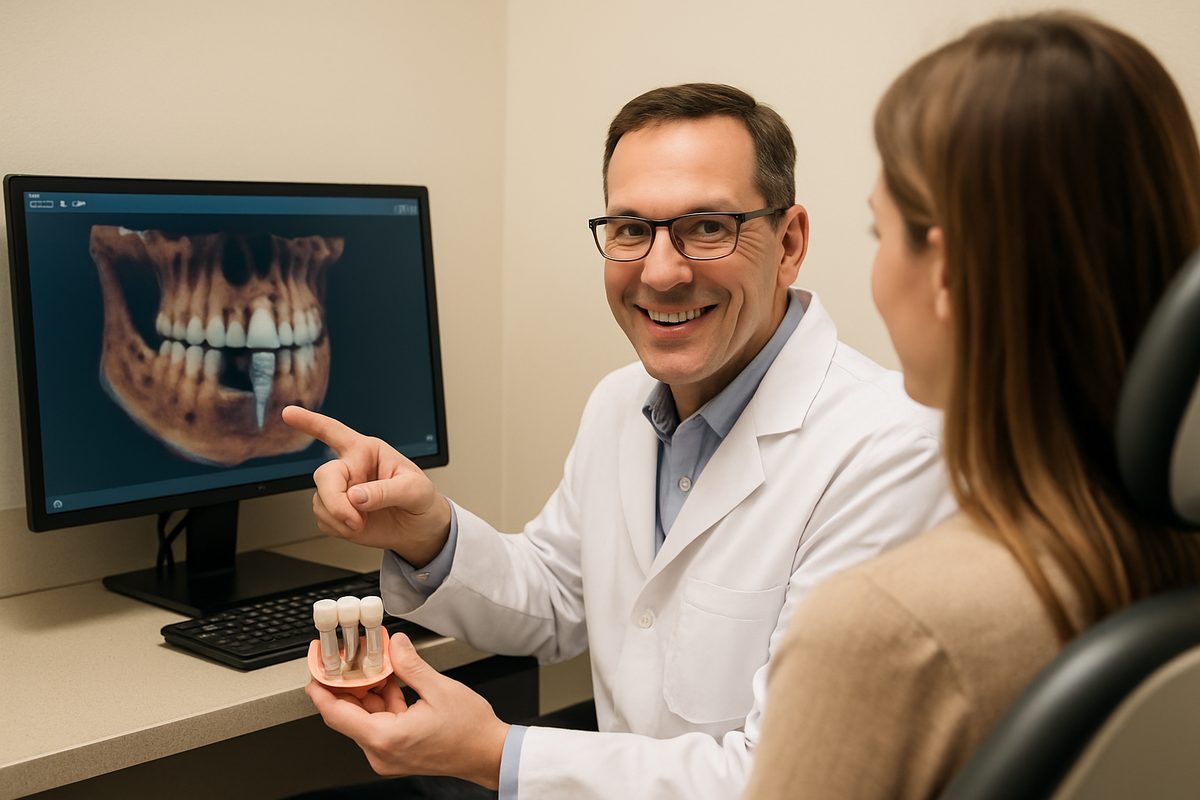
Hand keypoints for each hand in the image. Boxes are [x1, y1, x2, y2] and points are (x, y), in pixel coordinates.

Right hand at [281, 405, 451, 565]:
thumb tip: (356, 497)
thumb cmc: (421, 500)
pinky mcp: (336, 512)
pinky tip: (356, 526)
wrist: (419, 529)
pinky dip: (337, 528)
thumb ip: (387, 491)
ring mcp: (341, 490)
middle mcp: (351, 468)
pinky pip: (322, 519)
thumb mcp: (415, 491)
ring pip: (320, 501)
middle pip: (324, 475)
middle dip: (334, 501)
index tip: (288, 413)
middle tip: (354, 521)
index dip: (310, 423)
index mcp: (368, 451)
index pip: (334, 432)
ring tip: (363, 523)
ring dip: (339, 518)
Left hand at [307, 633, 509, 788]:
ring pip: (364, 719)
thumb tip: (394, 645)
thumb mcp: (439, 689)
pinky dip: (381, 703)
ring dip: (368, 692)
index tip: (315, 671)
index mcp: (386, 738)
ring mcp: (388, 755)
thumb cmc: (469, 730)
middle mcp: (381, 752)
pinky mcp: (396, 753)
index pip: (336, 714)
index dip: (321, 690)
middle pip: (348, 715)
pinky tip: (392, 682)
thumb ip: (410, 665)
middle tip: (350, 658)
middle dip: (348, 685)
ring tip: (378, 665)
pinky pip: (378, 725)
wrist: (488, 753)